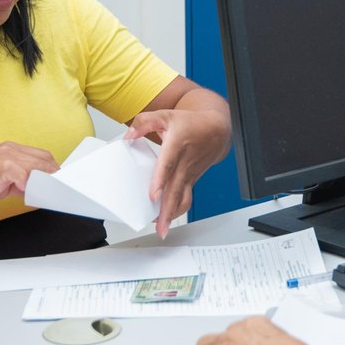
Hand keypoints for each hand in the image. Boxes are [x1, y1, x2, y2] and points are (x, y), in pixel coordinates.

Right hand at [0, 142, 59, 212]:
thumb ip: (19, 182)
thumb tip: (37, 190)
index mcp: (9, 150)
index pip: (42, 157)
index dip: (53, 171)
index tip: (61, 185)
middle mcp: (9, 149)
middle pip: (45, 160)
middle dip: (55, 176)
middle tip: (60, 192)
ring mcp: (5, 156)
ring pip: (39, 166)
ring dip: (47, 182)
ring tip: (51, 195)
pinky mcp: (0, 167)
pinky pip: (26, 175)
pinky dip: (32, 185)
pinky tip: (30, 195)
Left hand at [125, 106, 229, 237]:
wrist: (216, 130)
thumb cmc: (191, 124)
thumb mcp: (165, 115)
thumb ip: (143, 122)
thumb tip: (128, 136)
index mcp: (177, 145)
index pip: (168, 165)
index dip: (160, 181)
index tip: (153, 195)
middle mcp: (184, 163)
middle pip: (175, 190)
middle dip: (167, 210)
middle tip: (159, 226)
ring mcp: (189, 174)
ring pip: (182, 198)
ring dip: (172, 215)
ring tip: (162, 228)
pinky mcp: (191, 181)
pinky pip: (185, 198)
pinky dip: (177, 210)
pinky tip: (167, 219)